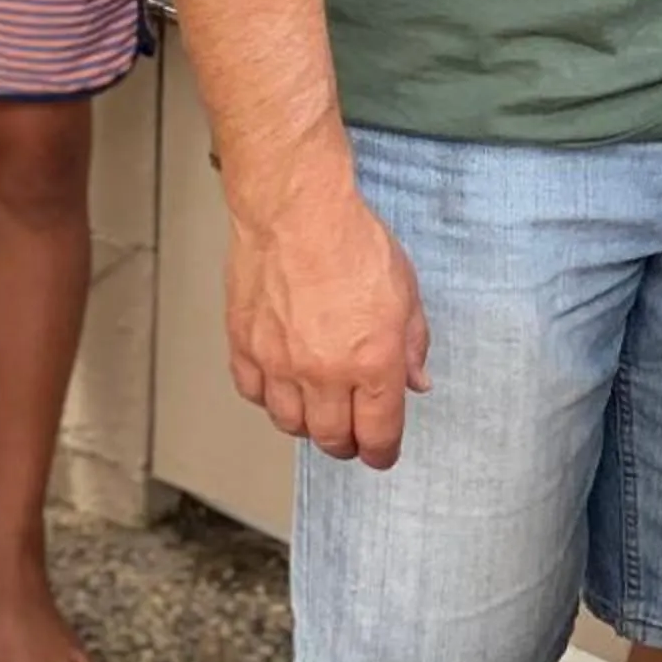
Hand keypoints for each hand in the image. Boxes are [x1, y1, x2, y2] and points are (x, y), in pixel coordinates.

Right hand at [224, 180, 431, 467]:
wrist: (295, 210)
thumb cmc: (350, 239)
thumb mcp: (405, 291)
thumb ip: (412, 344)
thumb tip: (415, 381)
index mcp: (373, 363)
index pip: (378, 435)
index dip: (381, 451)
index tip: (380, 451)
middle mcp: (325, 373)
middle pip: (332, 438)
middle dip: (346, 441)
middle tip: (350, 430)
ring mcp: (280, 363)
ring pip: (290, 424)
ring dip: (307, 422)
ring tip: (315, 405)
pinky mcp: (245, 346)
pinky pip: (253, 393)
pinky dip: (267, 395)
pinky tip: (280, 380)